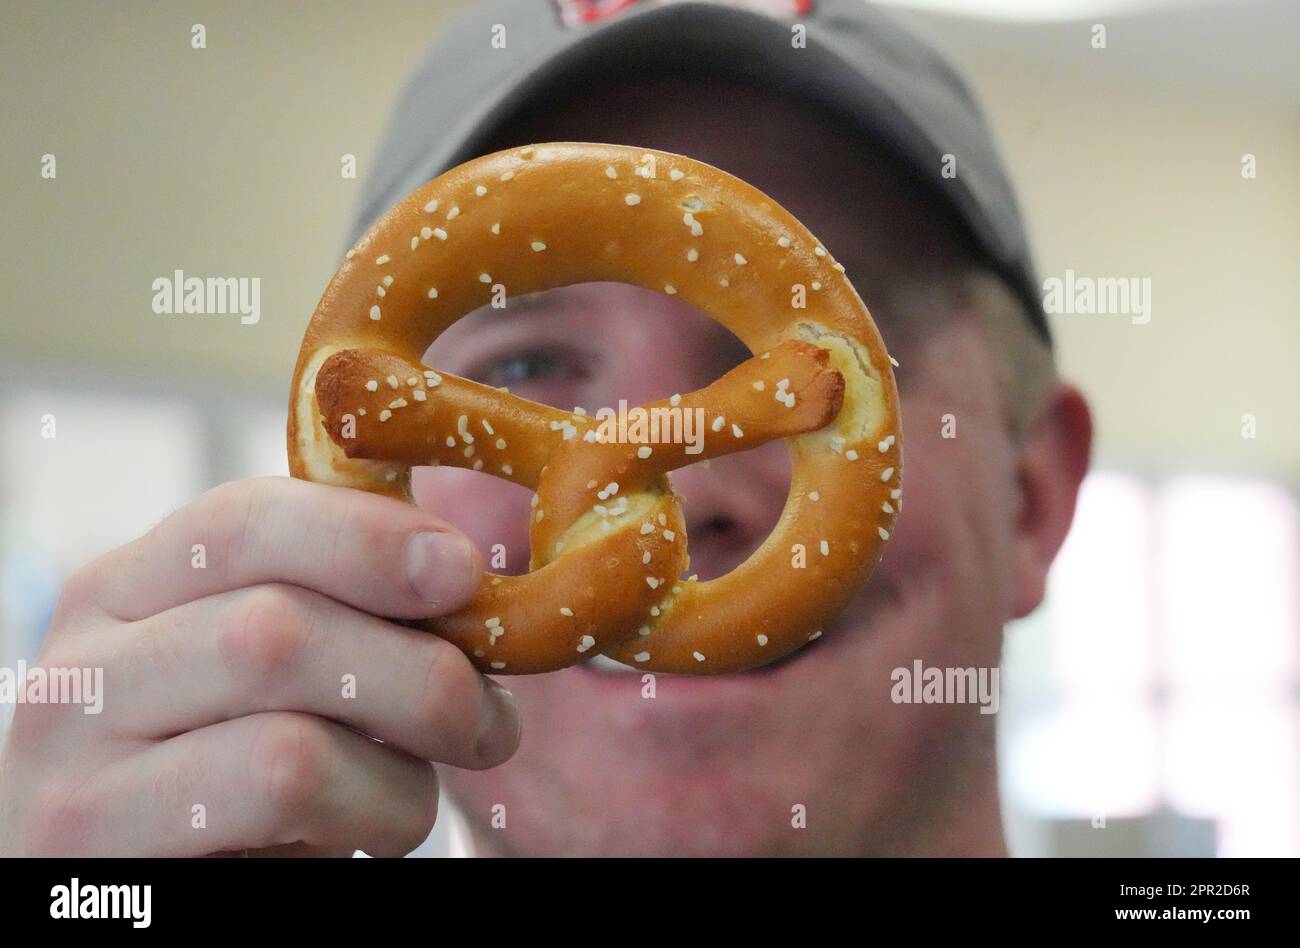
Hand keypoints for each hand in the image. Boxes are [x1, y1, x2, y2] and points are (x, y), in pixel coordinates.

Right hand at [0, 476, 518, 855]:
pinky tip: (368, 832)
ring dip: (402, 768)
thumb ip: (331, 609)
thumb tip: (454, 565)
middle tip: (490, 721)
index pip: (243, 521)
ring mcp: (74, 766)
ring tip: (420, 793)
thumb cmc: (231, 776)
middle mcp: (82, 665)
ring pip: (288, 736)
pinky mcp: (97, 848)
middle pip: (275, 629)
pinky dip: (368, 813)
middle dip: (418, 674)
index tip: (461, 569)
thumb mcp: (275, 676)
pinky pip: (278, 806)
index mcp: (126, 591)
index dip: (365, 536)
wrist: (156, 887)